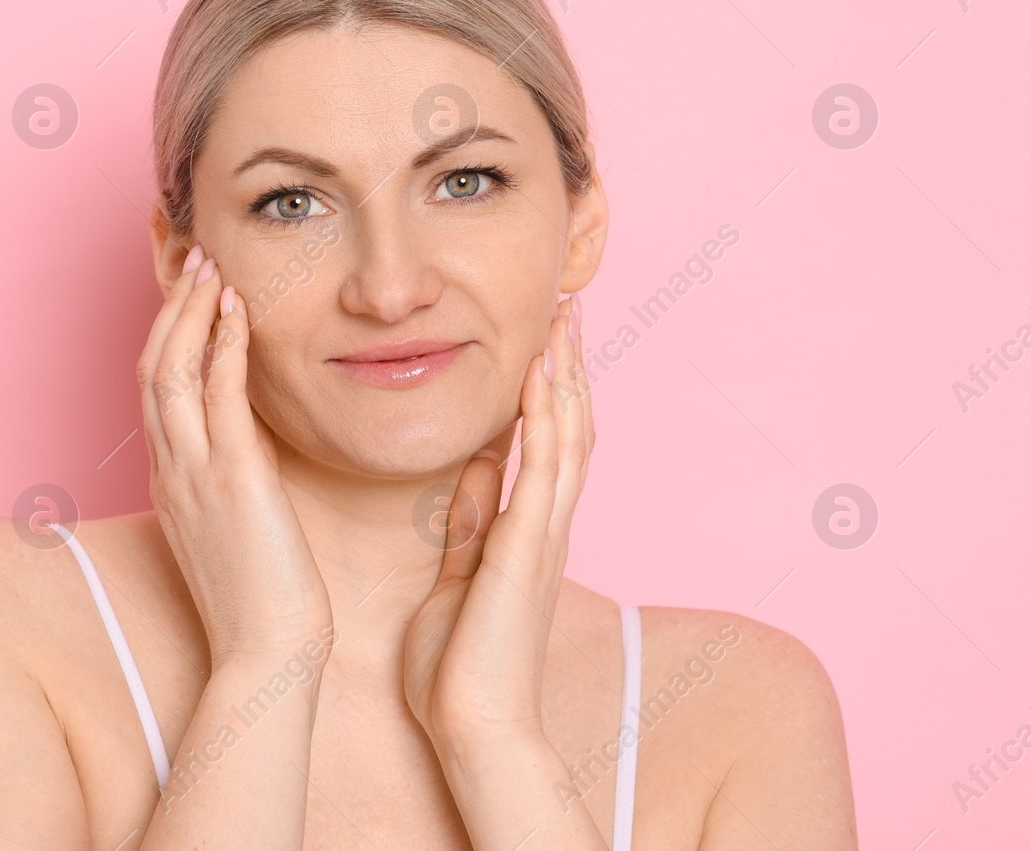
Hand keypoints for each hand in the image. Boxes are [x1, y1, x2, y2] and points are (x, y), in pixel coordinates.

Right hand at [137, 244, 333, 666]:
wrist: (266, 654)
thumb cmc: (261, 600)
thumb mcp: (234, 529)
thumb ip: (231, 481)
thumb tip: (250, 446)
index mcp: (169, 481)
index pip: (155, 390)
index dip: (168, 334)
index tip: (189, 293)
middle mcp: (170, 469)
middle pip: (153, 367)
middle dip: (172, 307)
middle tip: (195, 259)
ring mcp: (194, 472)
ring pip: (173, 370)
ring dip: (191, 311)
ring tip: (212, 267)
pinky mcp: (232, 478)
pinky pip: (218, 394)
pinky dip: (224, 344)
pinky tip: (239, 310)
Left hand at [401, 294, 594, 753]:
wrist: (472, 724)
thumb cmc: (460, 664)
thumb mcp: (460, 575)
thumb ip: (472, 521)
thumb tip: (477, 470)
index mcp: (527, 531)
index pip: (547, 442)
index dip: (550, 388)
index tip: (545, 338)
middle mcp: (546, 525)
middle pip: (570, 427)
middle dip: (569, 366)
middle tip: (569, 307)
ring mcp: (544, 535)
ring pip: (569, 437)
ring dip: (567, 376)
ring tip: (565, 320)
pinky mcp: (529, 548)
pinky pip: (544, 469)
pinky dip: (547, 418)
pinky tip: (543, 377)